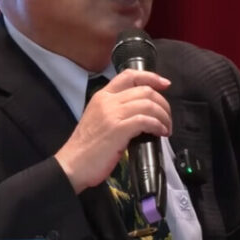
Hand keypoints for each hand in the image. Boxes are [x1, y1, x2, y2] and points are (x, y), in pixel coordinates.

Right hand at [54, 69, 171, 193]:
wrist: (72, 164)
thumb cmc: (86, 147)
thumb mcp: (98, 119)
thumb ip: (115, 111)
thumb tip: (140, 113)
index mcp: (102, 96)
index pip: (129, 75)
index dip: (151, 77)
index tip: (164, 84)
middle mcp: (108, 101)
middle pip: (145, 90)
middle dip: (163, 103)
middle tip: (167, 118)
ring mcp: (113, 114)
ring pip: (148, 103)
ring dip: (163, 116)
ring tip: (166, 128)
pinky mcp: (118, 129)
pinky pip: (146, 120)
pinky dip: (158, 125)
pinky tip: (160, 133)